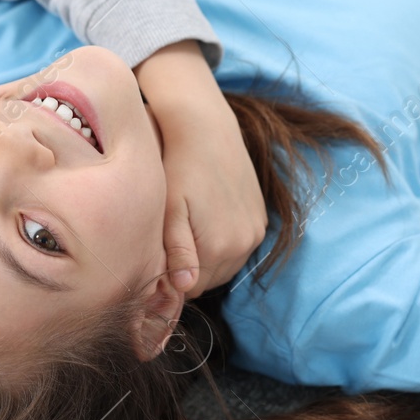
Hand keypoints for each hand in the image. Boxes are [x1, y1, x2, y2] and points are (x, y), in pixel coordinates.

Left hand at [135, 42, 267, 296]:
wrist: (205, 129)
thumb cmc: (177, 168)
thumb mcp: (169, 210)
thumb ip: (177, 252)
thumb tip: (185, 289)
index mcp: (219, 247)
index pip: (191, 289)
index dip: (171, 278)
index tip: (158, 257)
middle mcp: (244, 245)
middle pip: (210, 280)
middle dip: (190, 269)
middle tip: (170, 241)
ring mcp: (256, 232)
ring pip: (226, 265)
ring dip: (208, 257)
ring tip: (187, 228)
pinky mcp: (261, 218)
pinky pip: (240, 247)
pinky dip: (224, 242)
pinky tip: (206, 219)